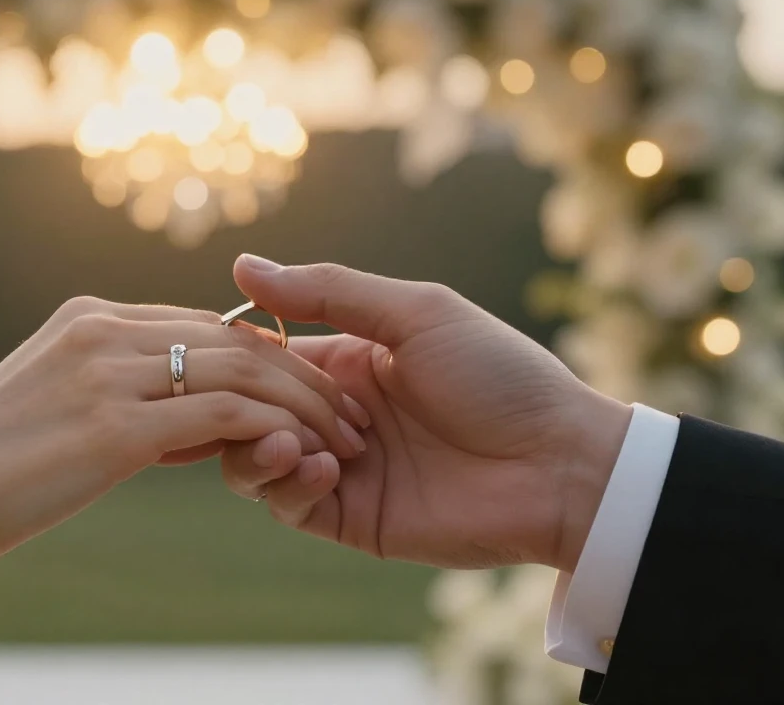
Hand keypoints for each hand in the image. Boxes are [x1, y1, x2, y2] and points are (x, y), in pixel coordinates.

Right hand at [0, 296, 369, 562]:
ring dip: (301, 403)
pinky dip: (268, 431)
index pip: (204, 323)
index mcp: (90, 319)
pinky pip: (217, 415)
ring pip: (237, 371)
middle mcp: (103, 331)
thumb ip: (129, 402)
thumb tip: (198, 425)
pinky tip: (297, 455)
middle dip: (301, 373)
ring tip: (342, 437)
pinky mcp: (112, 426)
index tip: (307, 387)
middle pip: (233, 338)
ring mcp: (107, 373)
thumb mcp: (59, 411)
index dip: (267, 354)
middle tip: (348, 410)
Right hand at [220, 256, 631, 571]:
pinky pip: (287, 505)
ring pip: (252, 461)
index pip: (265, 355)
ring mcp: (341, 469)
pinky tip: (328, 467)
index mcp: (349, 361)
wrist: (559, 465)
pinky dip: (289, 485)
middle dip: (251, 403)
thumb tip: (241, 265)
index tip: (224, 350)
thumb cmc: (501, 377)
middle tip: (282, 405)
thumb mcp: (417, 314)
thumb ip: (330, 292)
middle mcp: (336, 413)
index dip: (239, 354)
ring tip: (293, 441)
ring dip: (259, 446)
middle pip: (249, 408)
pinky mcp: (351, 518)